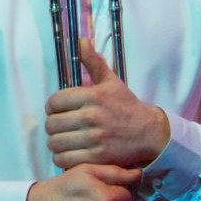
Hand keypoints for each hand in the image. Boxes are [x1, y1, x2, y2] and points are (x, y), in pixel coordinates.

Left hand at [45, 38, 169, 168]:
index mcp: (92, 96)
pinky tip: (70, 153)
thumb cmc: (126, 106)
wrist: (149, 133)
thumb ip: (93, 62)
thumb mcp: (111, 82)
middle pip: (51, 124)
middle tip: (61, 127)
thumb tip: (82, 40)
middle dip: (53, 126)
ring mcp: (95, 138)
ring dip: (56, 143)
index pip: (54, 101)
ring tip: (64, 141)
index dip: (52, 107)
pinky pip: (64, 160)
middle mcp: (92, 116)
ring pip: (55, 143)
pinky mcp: (97, 157)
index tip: (59, 110)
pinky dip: (62, 158)